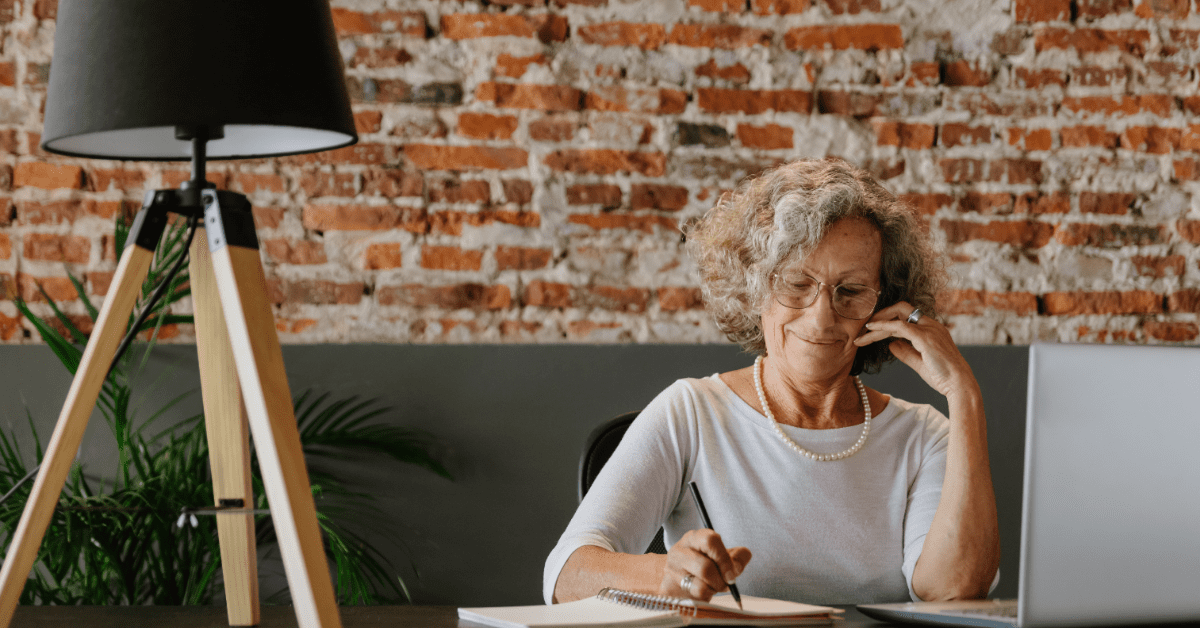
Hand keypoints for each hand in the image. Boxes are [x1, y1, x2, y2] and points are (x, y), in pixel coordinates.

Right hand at [660, 529, 750, 600]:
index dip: (725, 559)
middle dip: (721, 580)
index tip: (733, 573)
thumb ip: (736, 556)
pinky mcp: (669, 588)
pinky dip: (705, 599)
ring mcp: (672, 570)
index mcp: (694, 538)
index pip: (710, 541)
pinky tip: (704, 593)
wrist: (675, 577)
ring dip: (714, 590)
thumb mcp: (720, 556)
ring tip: (714, 587)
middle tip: (726, 583)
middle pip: (705, 568)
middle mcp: (680, 551)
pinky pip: (693, 598)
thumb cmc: (702, 564)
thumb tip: (744, 556)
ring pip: (700, 586)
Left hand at [853, 302, 979, 401]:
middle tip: (863, 328)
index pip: (907, 315)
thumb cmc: (943, 377)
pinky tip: (870, 330)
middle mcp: (931, 325)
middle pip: (901, 308)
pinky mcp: (925, 337)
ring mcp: (929, 329)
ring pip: (897, 318)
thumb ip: (905, 352)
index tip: (873, 329)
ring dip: (877, 325)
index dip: (889, 319)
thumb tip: (891, 344)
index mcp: (932, 329)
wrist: (959, 385)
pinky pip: (899, 326)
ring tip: (861, 335)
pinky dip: (883, 326)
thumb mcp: (919, 363)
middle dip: (881, 315)